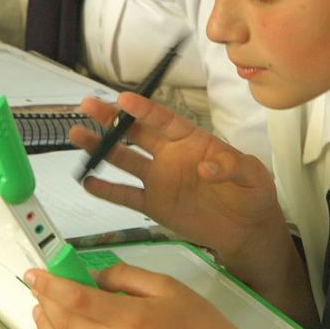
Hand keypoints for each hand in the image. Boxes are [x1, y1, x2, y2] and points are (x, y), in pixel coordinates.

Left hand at [25, 264, 255, 328]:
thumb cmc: (197, 325)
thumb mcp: (167, 286)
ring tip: (43, 305)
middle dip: (44, 300)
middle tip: (38, 284)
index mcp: (130, 319)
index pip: (75, 300)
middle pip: (62, 323)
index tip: (36, 273)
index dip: (50, 284)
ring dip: (46, 323)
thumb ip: (126, 276)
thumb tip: (93, 276)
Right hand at [70, 93, 284, 260]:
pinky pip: (126, 195)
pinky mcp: (155, 205)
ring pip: (124, 159)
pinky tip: (87, 181)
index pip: (164, 120)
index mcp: (192, 141)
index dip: (144, 109)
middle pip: (136, 133)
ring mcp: (159, 180)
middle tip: (89, 106)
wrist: (247, 229)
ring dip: (101, 147)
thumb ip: (232, 166)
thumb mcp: (252, 175)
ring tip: (77, 135)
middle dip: (111, 119)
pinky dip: (107, 190)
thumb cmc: (252, 194)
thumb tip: (207, 166)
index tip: (123, 99)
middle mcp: (170, 155)